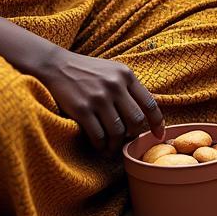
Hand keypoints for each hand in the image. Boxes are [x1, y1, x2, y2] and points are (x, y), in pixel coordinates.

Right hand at [35, 48, 164, 153]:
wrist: (57, 65)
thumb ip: (129, 88)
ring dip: (116, 145)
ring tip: (112, 149)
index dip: (157, 122)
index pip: (150, 103)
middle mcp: (115, 86)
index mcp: (126, 75)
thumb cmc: (89, 71)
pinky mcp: (82, 109)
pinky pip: (98, 135)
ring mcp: (99, 98)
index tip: (158, 134)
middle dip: (134, 135)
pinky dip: (101, 146)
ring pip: (118, 131)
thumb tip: (146, 114)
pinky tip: (100, 148)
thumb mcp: (114, 71)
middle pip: (136, 120)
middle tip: (128, 141)